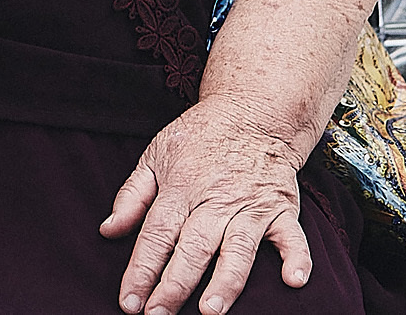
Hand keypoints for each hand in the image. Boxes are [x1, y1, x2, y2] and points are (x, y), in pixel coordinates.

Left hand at [100, 96, 310, 314]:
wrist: (252, 111)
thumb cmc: (198, 136)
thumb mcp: (156, 155)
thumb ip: (132, 195)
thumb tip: (108, 230)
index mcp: (180, 189)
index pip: (156, 235)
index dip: (141, 270)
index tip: (129, 303)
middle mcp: (215, 200)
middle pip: (192, 248)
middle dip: (174, 285)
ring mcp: (250, 206)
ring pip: (237, 249)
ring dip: (225, 281)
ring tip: (210, 311)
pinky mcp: (280, 208)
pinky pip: (293, 236)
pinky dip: (297, 258)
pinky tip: (295, 280)